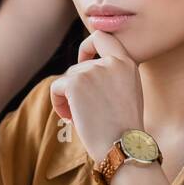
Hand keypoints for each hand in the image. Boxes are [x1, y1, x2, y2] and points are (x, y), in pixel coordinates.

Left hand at [49, 30, 144, 163]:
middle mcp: (111, 62)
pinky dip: (58, 103)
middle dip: (76, 88)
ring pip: (67, 79)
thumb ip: (112, 75)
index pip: (102, 37)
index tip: (84, 62)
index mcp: (127, 63)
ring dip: (68, 99)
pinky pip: (56, 88)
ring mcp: (92, 71)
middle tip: (83, 111)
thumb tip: (83, 67)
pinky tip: (71, 119)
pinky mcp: (75, 82)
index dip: (88, 47)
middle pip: (79, 66)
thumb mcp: (127, 92)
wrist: (123, 147)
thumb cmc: (124, 129)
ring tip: (81, 119)